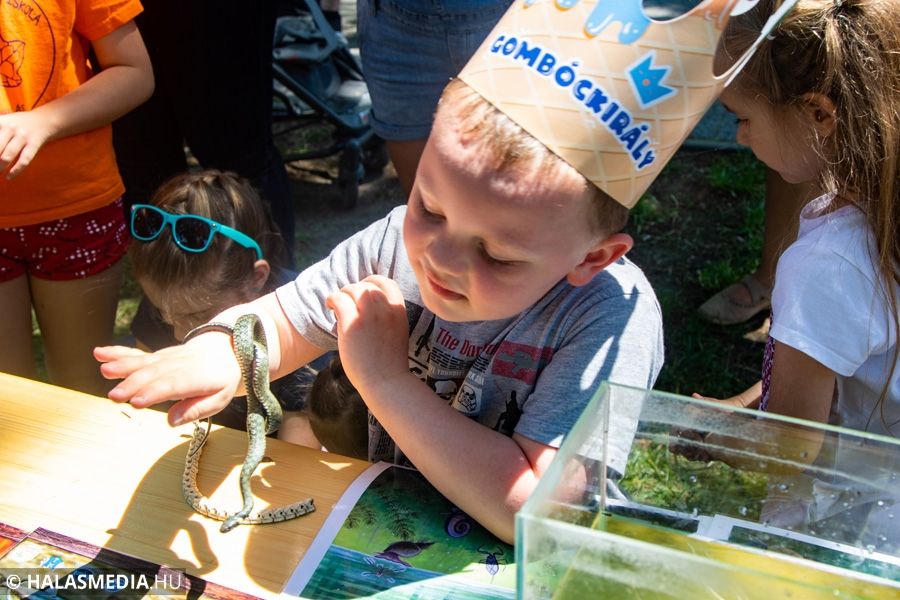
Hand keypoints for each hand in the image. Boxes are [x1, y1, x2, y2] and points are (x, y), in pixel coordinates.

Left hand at [0, 111, 52, 178]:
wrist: (43, 120)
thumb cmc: (17, 124)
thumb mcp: (2, 122)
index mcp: (0, 122)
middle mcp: (10, 128)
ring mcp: (23, 136)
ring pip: (7, 155)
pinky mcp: (34, 144)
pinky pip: (24, 160)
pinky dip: (16, 170)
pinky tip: (9, 177)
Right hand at [94, 331, 241, 425]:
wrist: (225, 349)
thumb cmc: (221, 379)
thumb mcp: (220, 398)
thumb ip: (196, 409)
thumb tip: (171, 421)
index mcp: (197, 377)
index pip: (173, 385)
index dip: (154, 392)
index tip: (136, 401)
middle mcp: (179, 364)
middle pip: (154, 374)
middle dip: (133, 384)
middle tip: (114, 396)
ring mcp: (166, 357)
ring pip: (143, 362)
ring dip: (123, 366)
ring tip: (104, 371)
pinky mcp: (157, 355)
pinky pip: (137, 354)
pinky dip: (118, 353)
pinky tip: (100, 353)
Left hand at [326, 275, 409, 393]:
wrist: (386, 382)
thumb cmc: (389, 363)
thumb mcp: (397, 332)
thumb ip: (388, 316)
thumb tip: (367, 304)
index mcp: (399, 311)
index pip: (386, 283)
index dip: (373, 283)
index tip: (364, 290)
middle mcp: (385, 309)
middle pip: (367, 285)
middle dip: (355, 289)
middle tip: (347, 300)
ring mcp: (369, 316)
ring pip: (353, 289)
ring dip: (343, 293)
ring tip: (337, 304)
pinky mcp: (352, 324)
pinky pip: (339, 299)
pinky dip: (332, 299)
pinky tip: (330, 307)